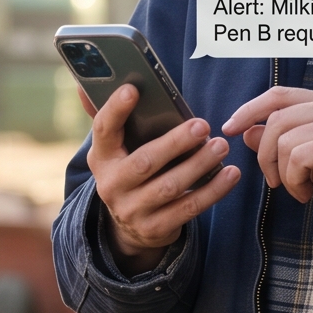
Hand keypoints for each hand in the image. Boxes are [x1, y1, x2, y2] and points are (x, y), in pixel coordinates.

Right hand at [86, 84, 238, 271]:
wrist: (130, 227)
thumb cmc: (130, 172)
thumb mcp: (116, 150)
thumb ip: (110, 118)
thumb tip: (83, 82)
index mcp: (102, 158)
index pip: (103, 130)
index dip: (115, 110)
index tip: (132, 89)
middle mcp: (111, 185)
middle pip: (144, 162)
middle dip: (175, 142)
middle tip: (202, 125)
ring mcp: (132, 210)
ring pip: (169, 187)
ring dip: (199, 165)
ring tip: (221, 147)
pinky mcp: (156, 229)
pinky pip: (189, 208)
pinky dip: (213, 190)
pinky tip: (230, 174)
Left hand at [219, 87, 312, 228]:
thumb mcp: (311, 158)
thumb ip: (283, 141)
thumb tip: (247, 130)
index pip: (278, 95)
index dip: (248, 109)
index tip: (228, 128)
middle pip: (276, 120)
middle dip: (264, 156)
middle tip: (275, 182)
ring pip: (285, 141)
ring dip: (282, 173)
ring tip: (299, 190)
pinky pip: (299, 157)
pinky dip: (294, 181)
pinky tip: (308, 194)